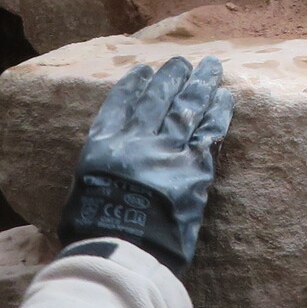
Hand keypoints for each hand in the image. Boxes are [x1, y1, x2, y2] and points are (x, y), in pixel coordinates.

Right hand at [58, 57, 234, 276]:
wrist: (123, 247)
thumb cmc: (94, 231)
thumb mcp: (81, 194)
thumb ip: (97, 177)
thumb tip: (104, 183)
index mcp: (103, 145)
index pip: (118, 106)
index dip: (132, 86)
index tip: (142, 71)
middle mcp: (136, 139)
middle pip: (157, 99)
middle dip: (171, 77)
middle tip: (182, 61)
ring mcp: (167, 150)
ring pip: (186, 107)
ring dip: (200, 83)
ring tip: (210, 66)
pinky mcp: (195, 167)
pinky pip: (211, 131)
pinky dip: (219, 111)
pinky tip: (225, 95)